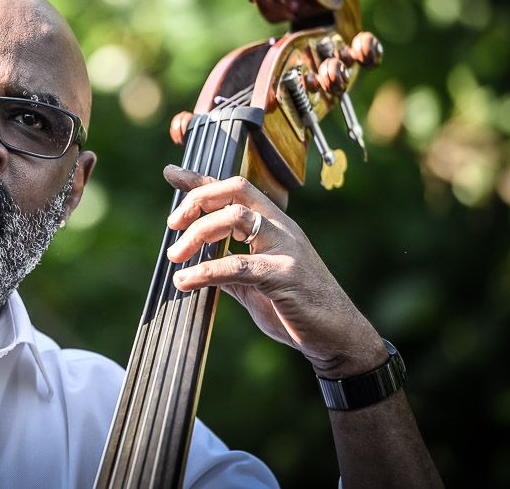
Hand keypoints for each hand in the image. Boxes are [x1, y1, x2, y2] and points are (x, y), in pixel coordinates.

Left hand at [163, 165, 385, 378]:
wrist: (339, 337)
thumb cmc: (298, 310)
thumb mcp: (256, 285)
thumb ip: (230, 270)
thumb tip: (196, 266)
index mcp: (274, 226)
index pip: (234, 190)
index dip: (201, 179)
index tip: (171, 172)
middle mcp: (281, 228)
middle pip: (235, 190)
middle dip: (198, 200)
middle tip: (172, 224)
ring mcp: (286, 248)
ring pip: (236, 217)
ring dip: (198, 233)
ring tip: (175, 256)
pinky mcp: (286, 275)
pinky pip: (239, 265)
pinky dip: (207, 271)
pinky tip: (186, 281)